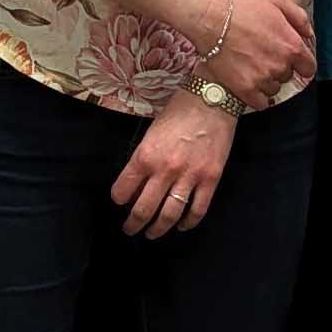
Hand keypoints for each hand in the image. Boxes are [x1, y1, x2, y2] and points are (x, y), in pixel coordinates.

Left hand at [111, 91, 237, 237]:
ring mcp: (189, 176)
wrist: (212, 98)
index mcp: (145, 155)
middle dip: (133, 224)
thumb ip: (144, 157)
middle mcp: (164, 170)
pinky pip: (197, 210)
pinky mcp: (210, 179)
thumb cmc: (180, 109)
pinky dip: (188, 222)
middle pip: (143, 209)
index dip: (119, 199)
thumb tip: (139, 181)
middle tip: (130, 229)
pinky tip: (182, 226)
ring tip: (152, 234)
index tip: (120, 202)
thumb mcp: (151, 131)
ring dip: (158, 229)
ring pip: (169, 215)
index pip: (122, 190)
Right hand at [199, 0, 316, 97]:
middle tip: (262, 56)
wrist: (210, 18)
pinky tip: (248, 83)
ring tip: (251, 67)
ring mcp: (263, 79)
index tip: (293, 62)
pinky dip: (257, 96)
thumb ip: (299, 18)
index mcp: (292, 46)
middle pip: (287, 76)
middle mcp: (280, 65)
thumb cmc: (242, 6)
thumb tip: (309, 34)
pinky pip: (260, 103)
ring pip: (273, 89)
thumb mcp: (276, 1)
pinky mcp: (245, 89)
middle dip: (279, 67)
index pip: (308, 67)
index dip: (301, 64)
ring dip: (266, 81)